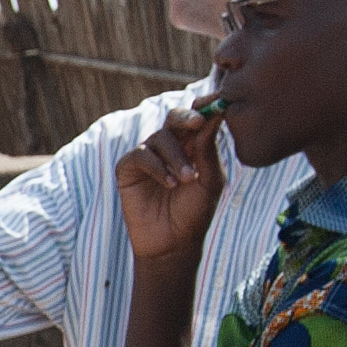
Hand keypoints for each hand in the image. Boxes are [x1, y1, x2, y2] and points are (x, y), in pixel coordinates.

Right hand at [115, 107, 227, 263]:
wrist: (172, 244)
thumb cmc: (195, 213)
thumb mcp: (210, 181)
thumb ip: (208, 150)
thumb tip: (213, 116)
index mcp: (194, 146)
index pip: (199, 116)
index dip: (206, 106)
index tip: (218, 102)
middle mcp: (171, 147)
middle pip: (176, 117)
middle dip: (187, 117)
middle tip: (197, 123)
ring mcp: (149, 156)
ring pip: (160, 137)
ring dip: (176, 157)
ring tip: (186, 180)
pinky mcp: (129, 169)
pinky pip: (140, 155)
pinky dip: (157, 167)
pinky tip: (169, 184)